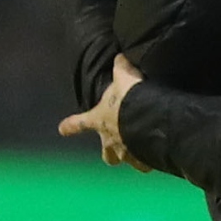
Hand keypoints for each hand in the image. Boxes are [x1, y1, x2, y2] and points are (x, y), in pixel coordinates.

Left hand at [58, 54, 148, 170]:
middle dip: (111, 153)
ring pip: (129, 161)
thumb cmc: (129, 99)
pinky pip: (148, 163)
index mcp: (99, 120)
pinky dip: (151, 159)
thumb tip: (120, 56)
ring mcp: (128, 154)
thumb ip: (121, 68)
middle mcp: (111, 141)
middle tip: (117, 147)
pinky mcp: (145, 161)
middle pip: (107, 156)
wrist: (149, 120)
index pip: (79, 123)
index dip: (71, 125)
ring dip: (134, 156)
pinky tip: (158, 153)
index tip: (62, 129)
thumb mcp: (124, 78)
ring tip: (144, 149)